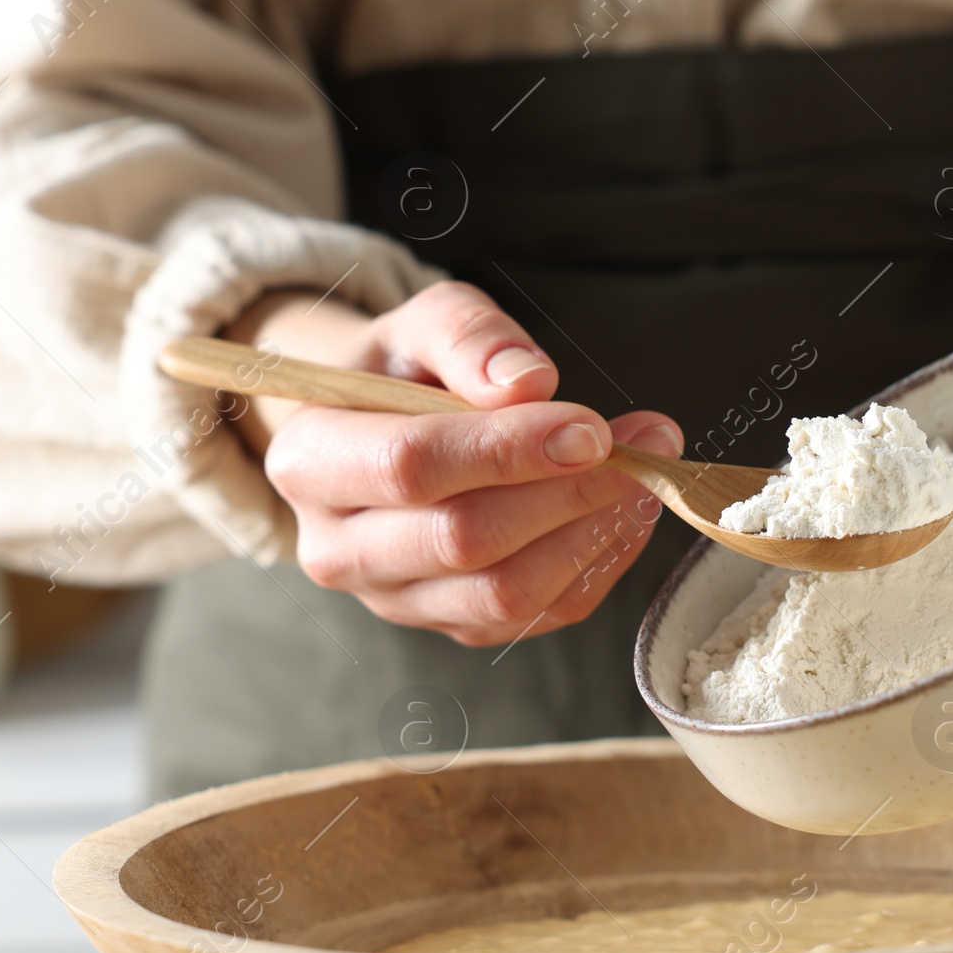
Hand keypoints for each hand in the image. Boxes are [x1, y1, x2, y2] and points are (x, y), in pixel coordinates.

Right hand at [225, 280, 682, 641]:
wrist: (381, 432)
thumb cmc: (403, 373)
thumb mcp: (424, 324)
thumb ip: (470, 335)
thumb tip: (527, 383)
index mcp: (309, 461)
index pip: (413, 466)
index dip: (509, 450)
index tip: (591, 427)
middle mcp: (336, 548)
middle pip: (464, 538)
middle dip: (568, 492)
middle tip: (642, 445)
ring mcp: (392, 601)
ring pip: (505, 593)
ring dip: (591, 534)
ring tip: (643, 476)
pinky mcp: (449, 627)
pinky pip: (536, 616)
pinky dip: (596, 565)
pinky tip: (624, 513)